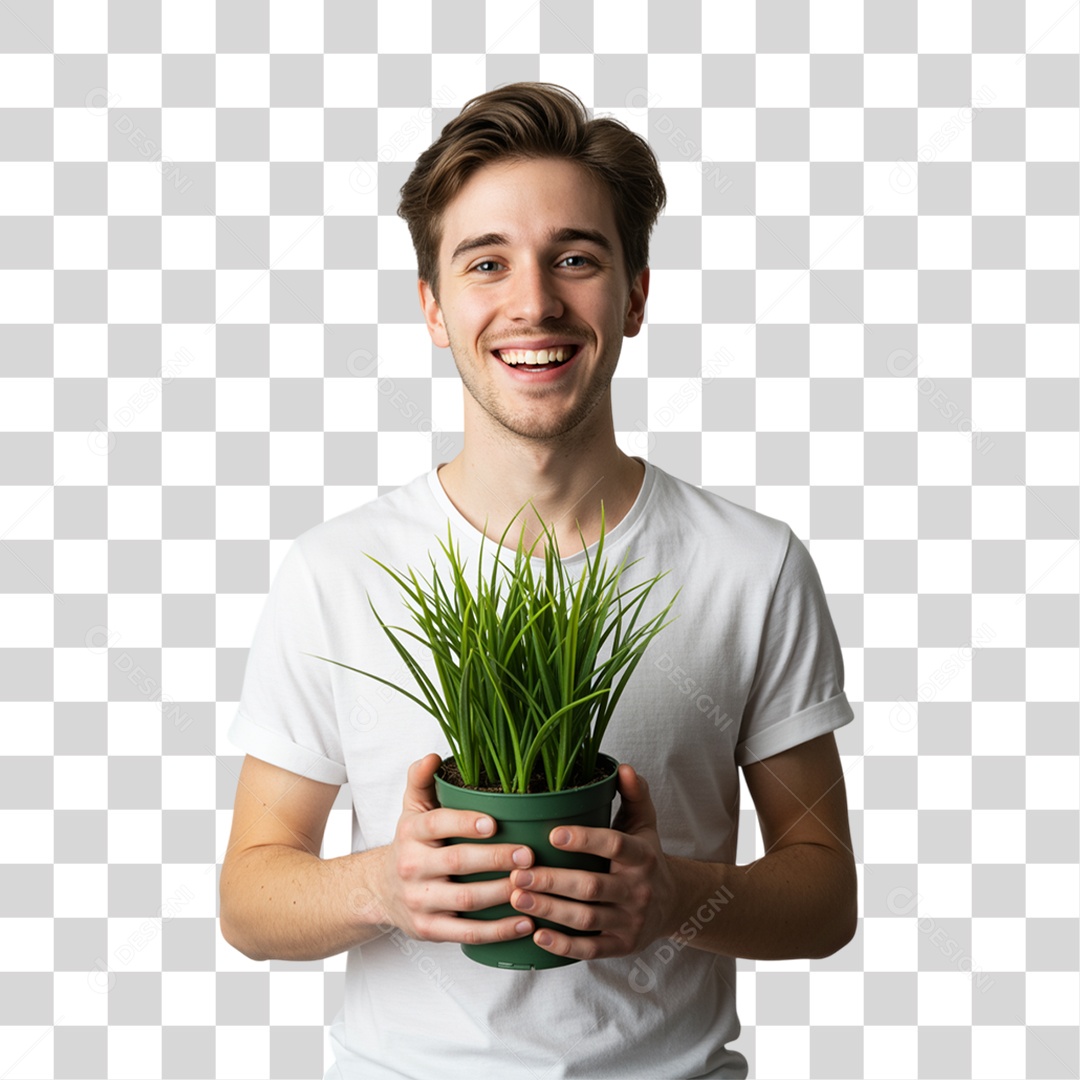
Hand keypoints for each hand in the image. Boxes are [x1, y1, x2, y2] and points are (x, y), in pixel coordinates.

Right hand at [371, 754, 536, 944]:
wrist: (381, 890)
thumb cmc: (411, 845)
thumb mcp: (411, 810)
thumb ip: (421, 780)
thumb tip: (432, 756)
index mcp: (411, 833)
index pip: (437, 824)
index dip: (465, 823)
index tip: (495, 823)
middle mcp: (412, 867)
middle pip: (457, 863)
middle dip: (495, 858)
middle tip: (528, 854)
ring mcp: (421, 901)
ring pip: (466, 900)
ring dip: (502, 894)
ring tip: (533, 884)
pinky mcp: (430, 930)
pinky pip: (468, 934)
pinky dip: (499, 931)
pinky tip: (525, 922)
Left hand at [508, 764, 677, 960]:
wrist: (673, 904)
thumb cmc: (647, 857)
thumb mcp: (645, 824)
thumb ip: (635, 794)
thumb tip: (623, 767)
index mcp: (642, 856)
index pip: (613, 845)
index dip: (584, 840)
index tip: (552, 834)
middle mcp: (638, 890)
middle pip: (592, 886)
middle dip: (552, 881)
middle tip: (518, 873)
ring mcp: (630, 921)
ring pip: (586, 919)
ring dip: (550, 910)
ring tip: (517, 898)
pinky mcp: (622, 946)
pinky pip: (590, 950)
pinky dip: (563, 945)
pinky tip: (537, 935)